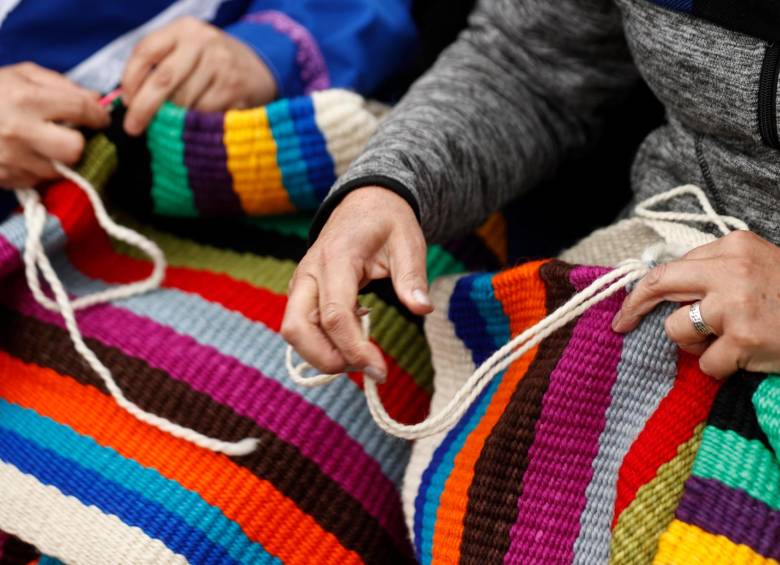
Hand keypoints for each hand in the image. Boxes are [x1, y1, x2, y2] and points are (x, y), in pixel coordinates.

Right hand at [0, 63, 108, 187]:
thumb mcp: (20, 75)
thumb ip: (61, 85)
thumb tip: (96, 99)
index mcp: (26, 99)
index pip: (81, 110)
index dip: (97, 116)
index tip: (98, 119)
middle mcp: (19, 131)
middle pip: (75, 150)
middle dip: (79, 143)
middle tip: (72, 135)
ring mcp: (10, 158)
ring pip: (58, 170)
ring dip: (59, 159)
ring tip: (45, 144)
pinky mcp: (3, 178)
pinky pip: (37, 180)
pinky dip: (38, 169)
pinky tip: (26, 154)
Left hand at [122, 16, 276, 135]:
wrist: (260, 67)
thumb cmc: (211, 62)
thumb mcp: (187, 49)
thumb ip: (160, 65)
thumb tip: (132, 100)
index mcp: (184, 29)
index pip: (146, 52)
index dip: (130, 80)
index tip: (127, 102)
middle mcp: (203, 43)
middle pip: (163, 80)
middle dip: (144, 108)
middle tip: (133, 128)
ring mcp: (221, 67)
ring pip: (184, 102)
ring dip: (173, 119)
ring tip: (173, 124)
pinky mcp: (234, 91)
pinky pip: (204, 115)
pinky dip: (195, 124)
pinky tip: (196, 123)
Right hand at [282, 187, 433, 379]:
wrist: (364, 203)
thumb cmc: (387, 222)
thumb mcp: (408, 242)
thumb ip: (412, 276)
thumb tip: (422, 308)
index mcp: (335, 258)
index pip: (335, 315)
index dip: (354, 349)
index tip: (380, 370)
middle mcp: (309, 272)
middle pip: (296, 329)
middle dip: (327, 359)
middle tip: (367, 368)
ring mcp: (301, 284)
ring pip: (293, 332)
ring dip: (322, 355)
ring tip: (362, 356)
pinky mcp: (302, 294)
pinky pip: (302, 327)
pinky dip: (323, 343)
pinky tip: (354, 339)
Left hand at [613, 231, 779, 378]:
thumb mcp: (760, 266)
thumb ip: (717, 271)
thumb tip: (668, 290)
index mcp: (734, 246)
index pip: (671, 266)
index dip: (643, 290)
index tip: (627, 307)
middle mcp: (732, 270)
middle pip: (660, 286)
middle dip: (633, 308)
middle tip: (622, 325)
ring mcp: (736, 305)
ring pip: (677, 330)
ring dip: (693, 345)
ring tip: (724, 344)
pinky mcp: (744, 339)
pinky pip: (706, 364)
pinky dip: (719, 369)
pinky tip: (743, 359)